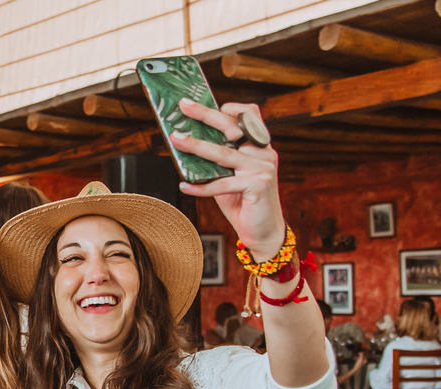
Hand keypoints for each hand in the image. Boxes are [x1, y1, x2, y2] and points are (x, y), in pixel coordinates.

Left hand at [172, 100, 285, 261]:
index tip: (207, 104)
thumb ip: (217, 161)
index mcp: (260, 146)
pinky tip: (185, 186)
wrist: (264, 232)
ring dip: (196, 146)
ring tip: (176, 139)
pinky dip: (200, 186)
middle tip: (184, 106)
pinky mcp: (257, 185)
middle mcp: (264, 152)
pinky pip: (221, 184)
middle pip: (232, 127)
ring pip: (223, 153)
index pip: (250, 115)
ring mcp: (262, 168)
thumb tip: (187, 145)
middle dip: (205, 114)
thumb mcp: (230, 176)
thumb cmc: (244, 202)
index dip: (231, 107)